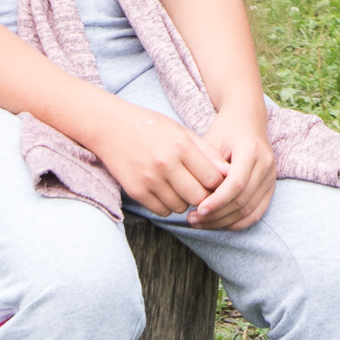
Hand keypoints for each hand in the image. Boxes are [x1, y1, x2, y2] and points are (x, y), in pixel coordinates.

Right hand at [82, 95, 233, 221]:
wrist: (112, 128)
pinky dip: (168, 206)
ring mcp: (149, 179)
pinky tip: (166, 192)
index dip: (218, 184)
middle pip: (198, 197)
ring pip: (180, 207)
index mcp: (181, 146)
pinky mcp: (136, 191)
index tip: (216, 183)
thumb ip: (206, 152)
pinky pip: (162, 210)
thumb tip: (228, 172)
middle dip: (204, 197)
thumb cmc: (152, 128)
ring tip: (181, 188)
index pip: (212, 178)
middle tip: (201, 190)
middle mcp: (165, 164)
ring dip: (185, 202)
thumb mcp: (182, 132)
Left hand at [184, 104, 277, 231]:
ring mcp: (271, 176)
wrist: (247, 119)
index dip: (217, 201)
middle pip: (243, 200)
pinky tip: (218, 223)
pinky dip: (238, 222)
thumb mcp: (211, 142)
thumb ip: (207, 168)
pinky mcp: (270, 186)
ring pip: (249, 210)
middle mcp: (266, 164)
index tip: (198, 209)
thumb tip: (198, 199)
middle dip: (216, 215)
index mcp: (251, 150)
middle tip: (192, 219)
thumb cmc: (225, 130)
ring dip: (224, 221)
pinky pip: (257, 212)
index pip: (236, 184)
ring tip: (200, 222)